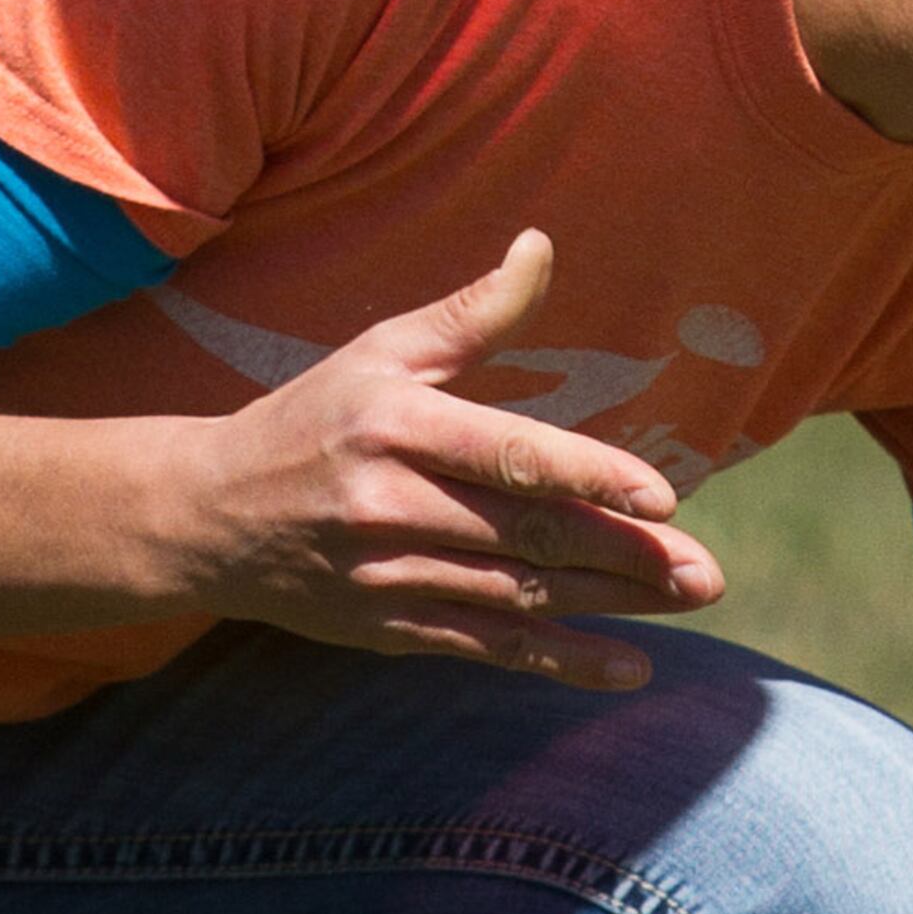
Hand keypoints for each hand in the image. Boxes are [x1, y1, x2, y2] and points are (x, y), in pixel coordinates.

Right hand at [168, 231, 722, 691]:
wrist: (205, 519)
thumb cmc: (311, 419)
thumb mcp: (380, 352)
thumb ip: (470, 313)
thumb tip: (540, 246)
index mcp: (396, 425)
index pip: (507, 455)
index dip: (588, 477)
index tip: (662, 497)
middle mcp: (390, 505)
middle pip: (527, 533)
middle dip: (624, 555)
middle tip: (706, 570)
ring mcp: (388, 575)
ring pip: (520, 594)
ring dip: (613, 605)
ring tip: (691, 599)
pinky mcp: (387, 628)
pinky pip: (487, 648)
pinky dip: (560, 662)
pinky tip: (628, 667)